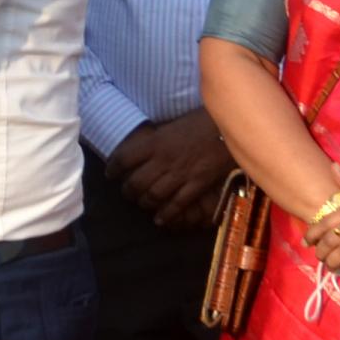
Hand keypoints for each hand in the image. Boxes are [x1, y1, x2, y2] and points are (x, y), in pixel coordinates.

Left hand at [110, 111, 233, 226]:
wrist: (229, 125)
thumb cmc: (201, 121)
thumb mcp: (172, 126)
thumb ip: (157, 140)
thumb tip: (144, 149)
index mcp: (155, 142)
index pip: (124, 159)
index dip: (113, 169)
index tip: (110, 174)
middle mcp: (163, 160)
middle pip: (136, 183)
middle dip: (128, 191)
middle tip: (127, 193)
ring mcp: (180, 174)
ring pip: (153, 196)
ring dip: (145, 203)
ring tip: (143, 204)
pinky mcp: (197, 184)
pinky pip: (177, 204)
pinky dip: (166, 214)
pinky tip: (160, 219)